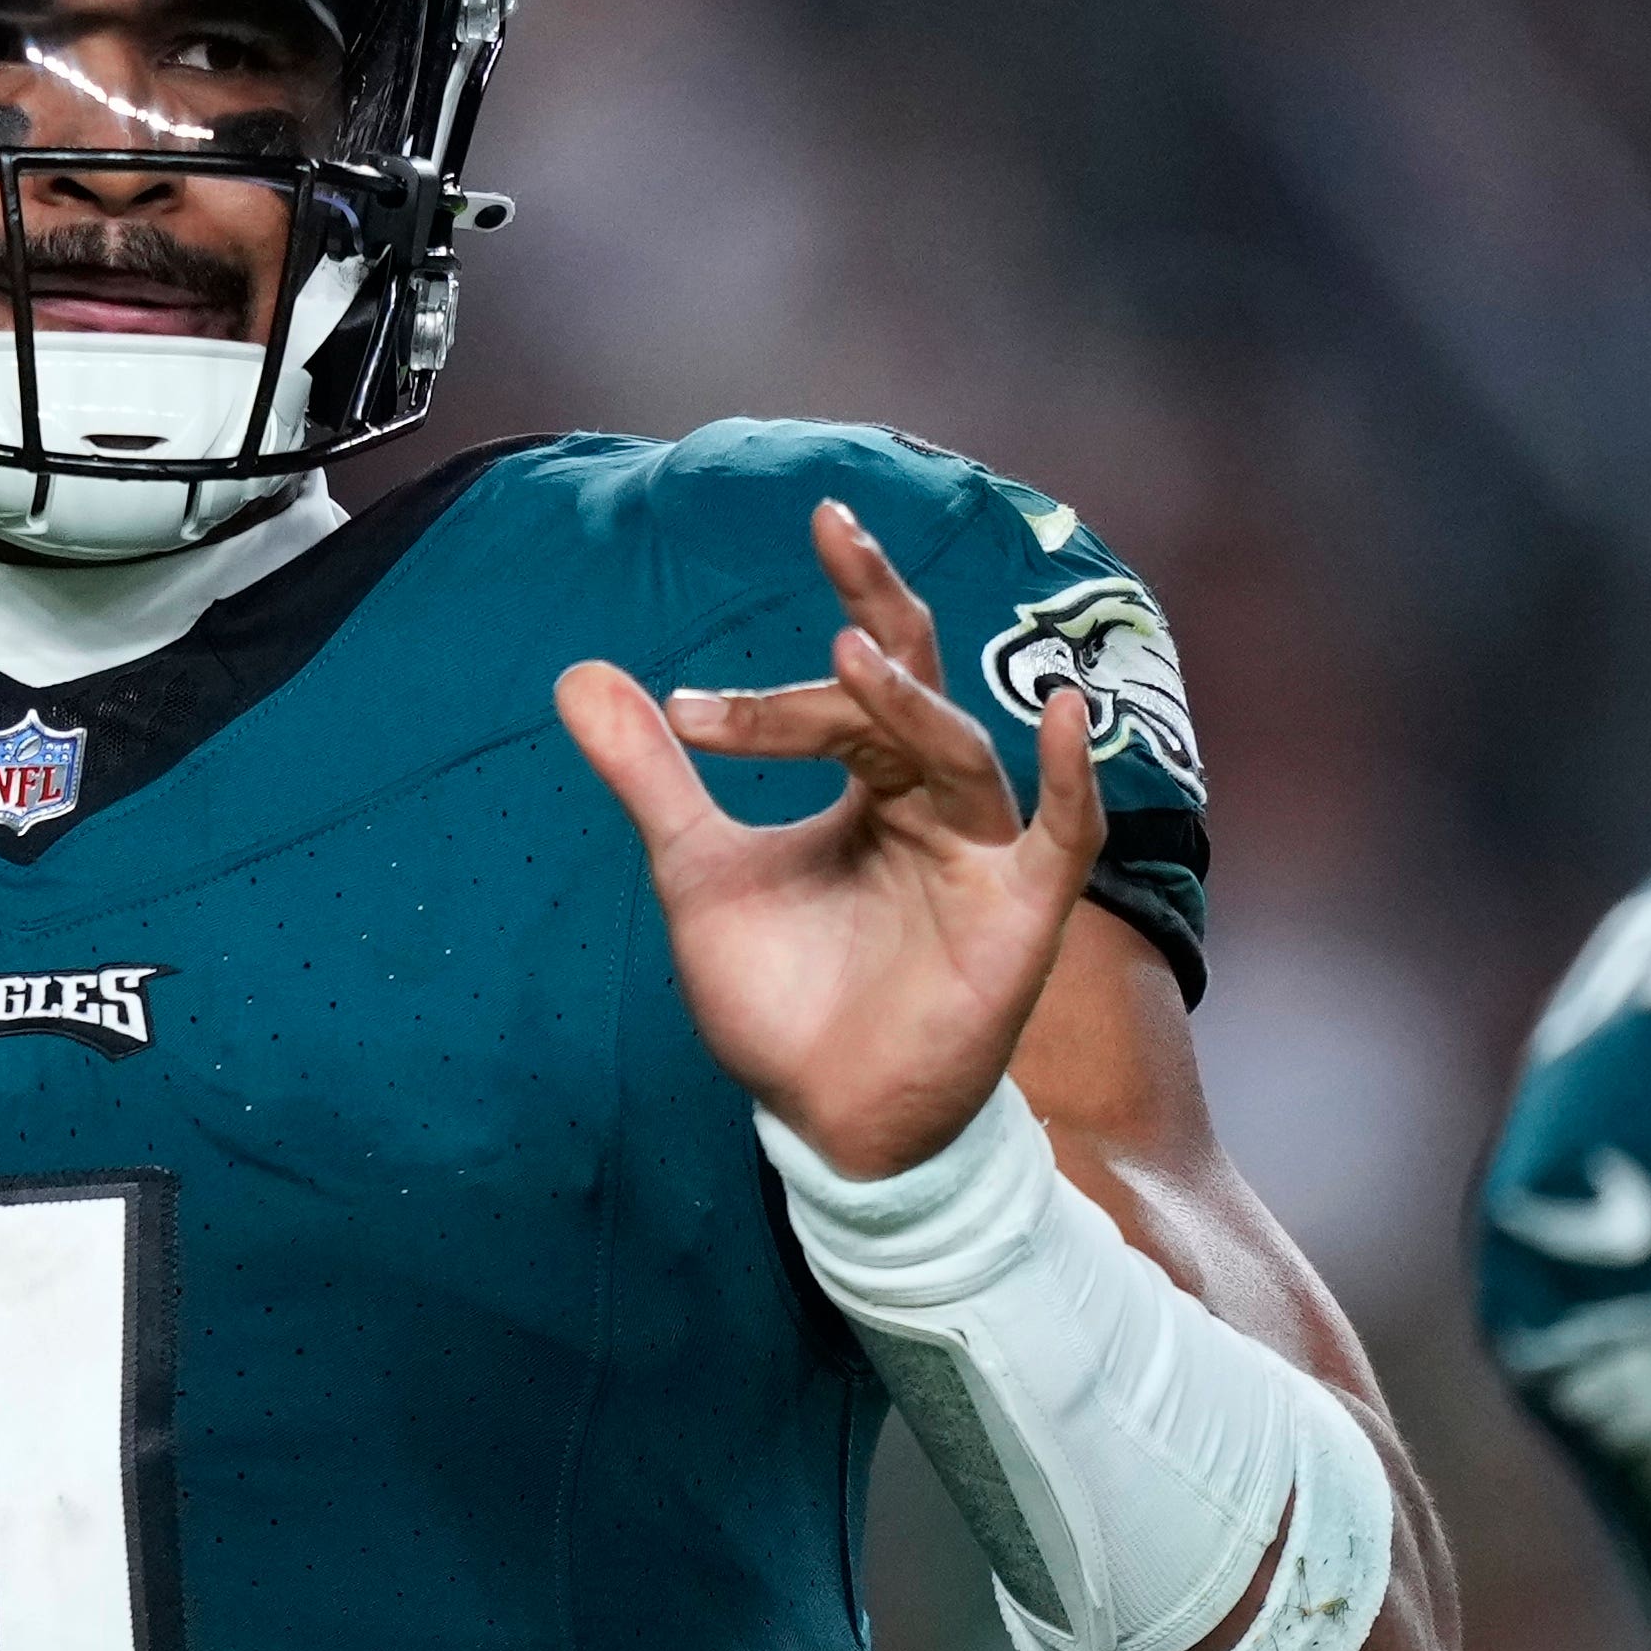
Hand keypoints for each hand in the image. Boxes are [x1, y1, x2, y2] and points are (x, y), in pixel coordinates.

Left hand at [560, 501, 1107, 1173]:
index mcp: (870, 788)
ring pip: (957, 751)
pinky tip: (1065, 713)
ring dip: (906, 701)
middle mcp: (933, 806)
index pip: (840, 696)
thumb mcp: (697, 871)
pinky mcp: (1021, 919)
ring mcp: (983, 857)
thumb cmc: (782, 999)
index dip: (771, 690)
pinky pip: (1065, 836)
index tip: (684, 706)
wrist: (822, 1118)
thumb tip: (576, 675)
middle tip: (831, 533)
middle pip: (910, 688)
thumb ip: (653, 774)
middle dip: (874, 609)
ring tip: (848, 651)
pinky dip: (1074, 778)